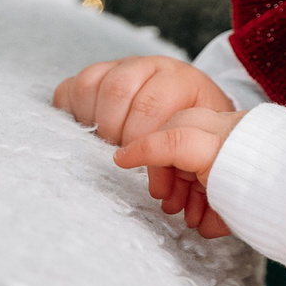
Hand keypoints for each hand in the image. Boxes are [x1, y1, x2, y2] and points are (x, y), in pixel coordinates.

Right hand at [53, 56, 239, 236]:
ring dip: (97, 123)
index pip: (154, 106)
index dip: (142, 143)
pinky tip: (89, 132)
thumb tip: (190, 217)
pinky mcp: (101, 74)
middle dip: (118, 133)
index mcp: (185, 84)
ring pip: (96, 84)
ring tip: (108, 148)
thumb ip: (201, 177)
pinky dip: (75, 111)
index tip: (140, 172)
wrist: (197, 105)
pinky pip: (76, 87)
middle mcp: (155, 69)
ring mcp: (126, 67)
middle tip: (126, 162)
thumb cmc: (202, 138)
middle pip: (121, 91)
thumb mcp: (210, 152)